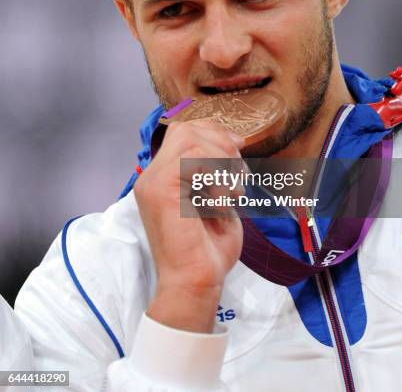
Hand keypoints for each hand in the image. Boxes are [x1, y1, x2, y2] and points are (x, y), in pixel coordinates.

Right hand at [134, 119, 244, 332]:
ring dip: (221, 160)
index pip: (182, 131)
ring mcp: (153, 181)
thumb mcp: (217, 200)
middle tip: (238, 174)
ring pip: (190, 138)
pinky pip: (192, 159)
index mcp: (163, 177)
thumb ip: (217, 172)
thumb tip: (233, 142)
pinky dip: (216, 175)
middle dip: (220, 142)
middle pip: (185, 129)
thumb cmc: (208, 250)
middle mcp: (153, 175)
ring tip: (232, 192)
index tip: (239, 148)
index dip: (214, 132)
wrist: (196, 283)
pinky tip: (223, 201)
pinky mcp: (160, 190)